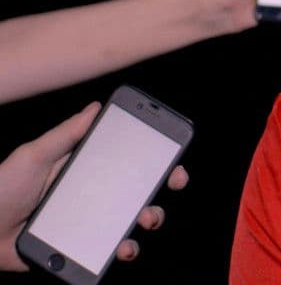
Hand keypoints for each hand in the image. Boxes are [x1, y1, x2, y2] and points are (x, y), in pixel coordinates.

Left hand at [0, 103, 188, 270]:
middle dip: (162, 187)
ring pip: (133, 221)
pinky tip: (121, 247)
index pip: (127, 159)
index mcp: (84, 169)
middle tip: (170, 184)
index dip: (154, 157)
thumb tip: (95, 107)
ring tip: (144, 220)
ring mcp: (90, 222)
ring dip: (149, 219)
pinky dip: (124, 249)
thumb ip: (65, 134)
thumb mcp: (33, 155)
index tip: (171, 156)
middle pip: (139, 189)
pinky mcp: (82, 247)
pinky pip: (112, 249)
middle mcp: (93, 194)